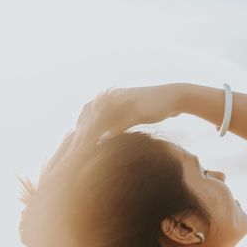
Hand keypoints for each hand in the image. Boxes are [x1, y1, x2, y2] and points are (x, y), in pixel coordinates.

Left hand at [69, 83, 183, 153]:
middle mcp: (114, 97)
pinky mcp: (136, 111)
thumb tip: (104, 134)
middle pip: (90, 115)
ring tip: (84, 150)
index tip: (73, 141)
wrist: (174, 97)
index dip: (79, 126)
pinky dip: (110, 135)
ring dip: (91, 134)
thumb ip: (116, 120)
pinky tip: (104, 145)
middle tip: (74, 149)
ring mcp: (125, 103)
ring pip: (102, 120)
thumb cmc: (151, 107)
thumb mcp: (130, 112)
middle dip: (80, 132)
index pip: (87, 110)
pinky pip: (119, 125)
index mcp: (110, 96)